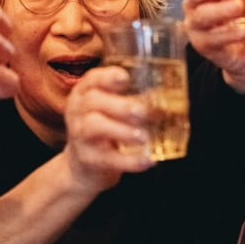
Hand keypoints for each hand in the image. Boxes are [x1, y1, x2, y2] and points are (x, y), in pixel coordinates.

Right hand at [61, 65, 154, 191]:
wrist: (84, 166)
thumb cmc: (104, 129)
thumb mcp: (111, 110)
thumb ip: (133, 100)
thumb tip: (166, 98)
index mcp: (85, 93)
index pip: (92, 79)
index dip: (108, 77)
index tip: (125, 77)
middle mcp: (78, 112)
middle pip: (93, 101)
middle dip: (120, 105)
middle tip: (143, 112)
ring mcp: (80, 136)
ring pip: (94, 127)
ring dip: (121, 130)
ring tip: (144, 137)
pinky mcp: (89, 160)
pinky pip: (108, 159)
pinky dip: (130, 161)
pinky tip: (148, 160)